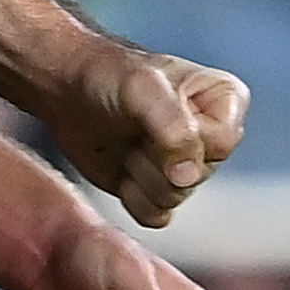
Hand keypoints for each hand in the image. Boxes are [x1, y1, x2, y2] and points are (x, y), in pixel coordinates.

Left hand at [40, 46, 247, 228]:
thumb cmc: (106, 73)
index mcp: (224, 100)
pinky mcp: (158, 190)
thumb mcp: (142, 86)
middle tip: (134, 127)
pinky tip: (120, 167)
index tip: (156, 115)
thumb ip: (173, 126)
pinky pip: (157, 215)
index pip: (223, 142)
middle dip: (156, 156)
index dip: (186, 138)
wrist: (65, 88)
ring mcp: (186, 166)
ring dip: (140, 173)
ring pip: (176, 196)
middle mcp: (211, 136)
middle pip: (198, 175)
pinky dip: (132, 196)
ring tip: (126, 141)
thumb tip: (187, 176)